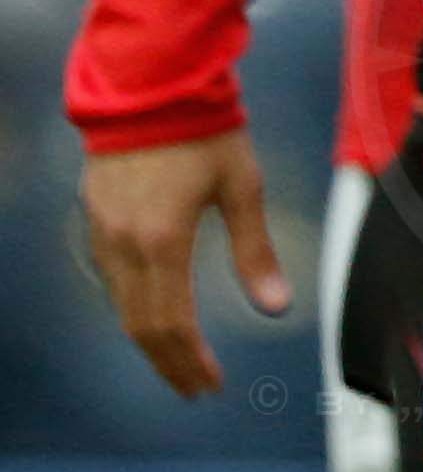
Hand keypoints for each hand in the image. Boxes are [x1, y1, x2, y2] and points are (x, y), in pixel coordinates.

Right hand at [83, 133, 289, 397]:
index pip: (172, 323)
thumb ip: (255, 251)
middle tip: (196, 386)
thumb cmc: (204, 131)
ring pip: (121, 306)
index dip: (190, 360)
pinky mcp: (95, 220)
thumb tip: (277, 306)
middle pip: (141, 326)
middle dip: (169, 362)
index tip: (211, 383)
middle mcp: (124, 246)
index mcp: (162, 242)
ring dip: (150, 340)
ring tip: (180, 361)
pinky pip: (111, 280)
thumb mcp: (242, 186)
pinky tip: (155, 316)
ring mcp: (103, 234)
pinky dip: (134, 309)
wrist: (149, 85)